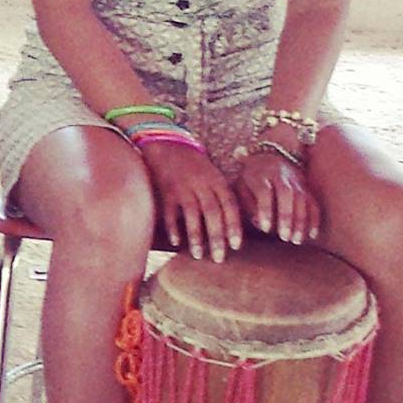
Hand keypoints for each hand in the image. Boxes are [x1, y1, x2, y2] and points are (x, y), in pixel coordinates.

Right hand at [140, 143, 241, 260]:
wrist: (167, 144)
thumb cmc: (193, 164)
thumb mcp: (213, 175)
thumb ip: (222, 194)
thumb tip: (235, 221)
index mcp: (217, 181)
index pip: (230, 206)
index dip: (234, 227)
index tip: (236, 246)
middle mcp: (202, 185)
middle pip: (213, 214)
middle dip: (217, 237)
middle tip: (219, 258)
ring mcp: (183, 187)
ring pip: (192, 215)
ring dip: (196, 237)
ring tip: (198, 255)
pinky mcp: (166, 191)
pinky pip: (170, 212)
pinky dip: (173, 227)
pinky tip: (177, 242)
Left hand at [234, 151, 320, 245]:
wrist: (269, 154)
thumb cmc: (250, 177)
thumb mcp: (242, 185)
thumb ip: (248, 204)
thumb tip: (260, 225)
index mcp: (260, 174)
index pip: (264, 191)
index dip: (266, 210)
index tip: (266, 229)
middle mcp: (280, 175)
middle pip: (286, 194)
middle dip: (286, 217)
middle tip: (284, 237)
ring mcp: (296, 180)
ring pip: (302, 199)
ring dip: (301, 221)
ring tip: (296, 240)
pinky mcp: (307, 187)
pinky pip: (313, 202)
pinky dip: (314, 219)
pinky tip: (312, 234)